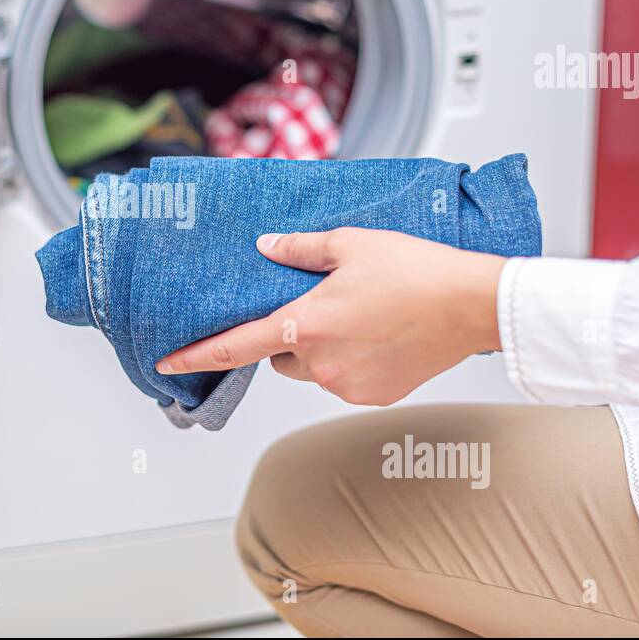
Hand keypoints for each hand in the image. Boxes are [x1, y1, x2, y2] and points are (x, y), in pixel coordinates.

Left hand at [155, 228, 505, 406]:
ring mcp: (347, 384)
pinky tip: (379, 336)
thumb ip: (299, 249)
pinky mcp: (373, 396)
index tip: (167, 362)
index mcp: (305, 323)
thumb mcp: (350, 243)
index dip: (196, 356)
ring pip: (311, 370)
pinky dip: (350, 362)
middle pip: (278, 356)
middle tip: (320, 305)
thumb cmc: (415, 269)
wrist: (472, 304)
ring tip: (360, 316)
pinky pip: (344, 380)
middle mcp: (320, 361)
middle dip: (286, 335)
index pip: (235, 346)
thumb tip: (265, 248)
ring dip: (319, 349)